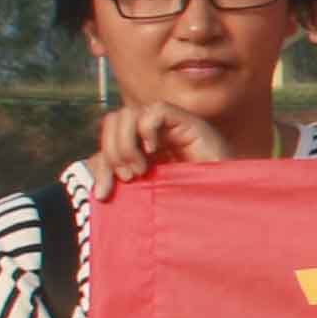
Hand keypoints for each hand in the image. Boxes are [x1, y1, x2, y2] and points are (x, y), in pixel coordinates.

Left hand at [81, 104, 238, 197]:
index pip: (108, 139)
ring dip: (126, 144)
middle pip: (113, 121)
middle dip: (112, 152)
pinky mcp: (187, 122)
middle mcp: (153, 133)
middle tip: (130, 177)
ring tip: (143, 169)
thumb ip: (121, 179)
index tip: (104, 194)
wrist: (225, 206)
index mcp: (142, 148)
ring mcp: (170, 126)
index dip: (99, 165)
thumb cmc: (190, 202)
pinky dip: (147, 129)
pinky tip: (156, 151)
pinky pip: (154, 112)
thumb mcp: (146, 193)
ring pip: (128, 114)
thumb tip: (91, 179)